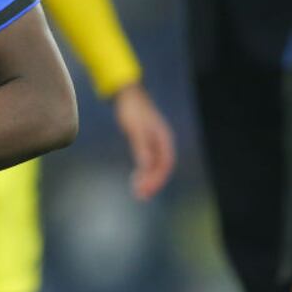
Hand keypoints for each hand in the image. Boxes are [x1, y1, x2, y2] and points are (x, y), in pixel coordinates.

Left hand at [113, 83, 175, 200]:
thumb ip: (141, 147)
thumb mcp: (135, 129)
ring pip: (155, 166)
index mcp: (164, 139)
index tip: (145, 190)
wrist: (127, 95)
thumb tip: (145, 166)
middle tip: (140, 196)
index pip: (165, 164)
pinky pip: (149, 161)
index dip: (157, 179)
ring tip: (138, 192)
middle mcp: (162, 142)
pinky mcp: (147, 142)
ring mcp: (155, 142)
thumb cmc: (132, 110)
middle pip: (161, 168)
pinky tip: (137, 178)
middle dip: (152, 183)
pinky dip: (144, 171)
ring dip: (148, 179)